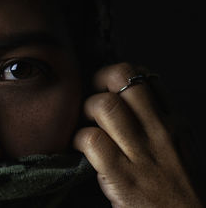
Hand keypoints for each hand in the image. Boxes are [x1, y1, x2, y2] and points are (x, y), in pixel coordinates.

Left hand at [73, 63, 201, 207]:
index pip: (146, 76)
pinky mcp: (123, 176)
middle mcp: (160, 131)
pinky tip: (81, 146)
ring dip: (87, 109)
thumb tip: (125, 97)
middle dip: (99, 80)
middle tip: (93, 95)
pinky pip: (92, 140)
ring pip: (105, 106)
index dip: (120, 75)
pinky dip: (79, 138)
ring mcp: (142, 153)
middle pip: (123, 79)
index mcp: (175, 121)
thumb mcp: (179, 145)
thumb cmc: (175, 185)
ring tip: (87, 121)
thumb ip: (158, 119)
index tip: (108, 85)